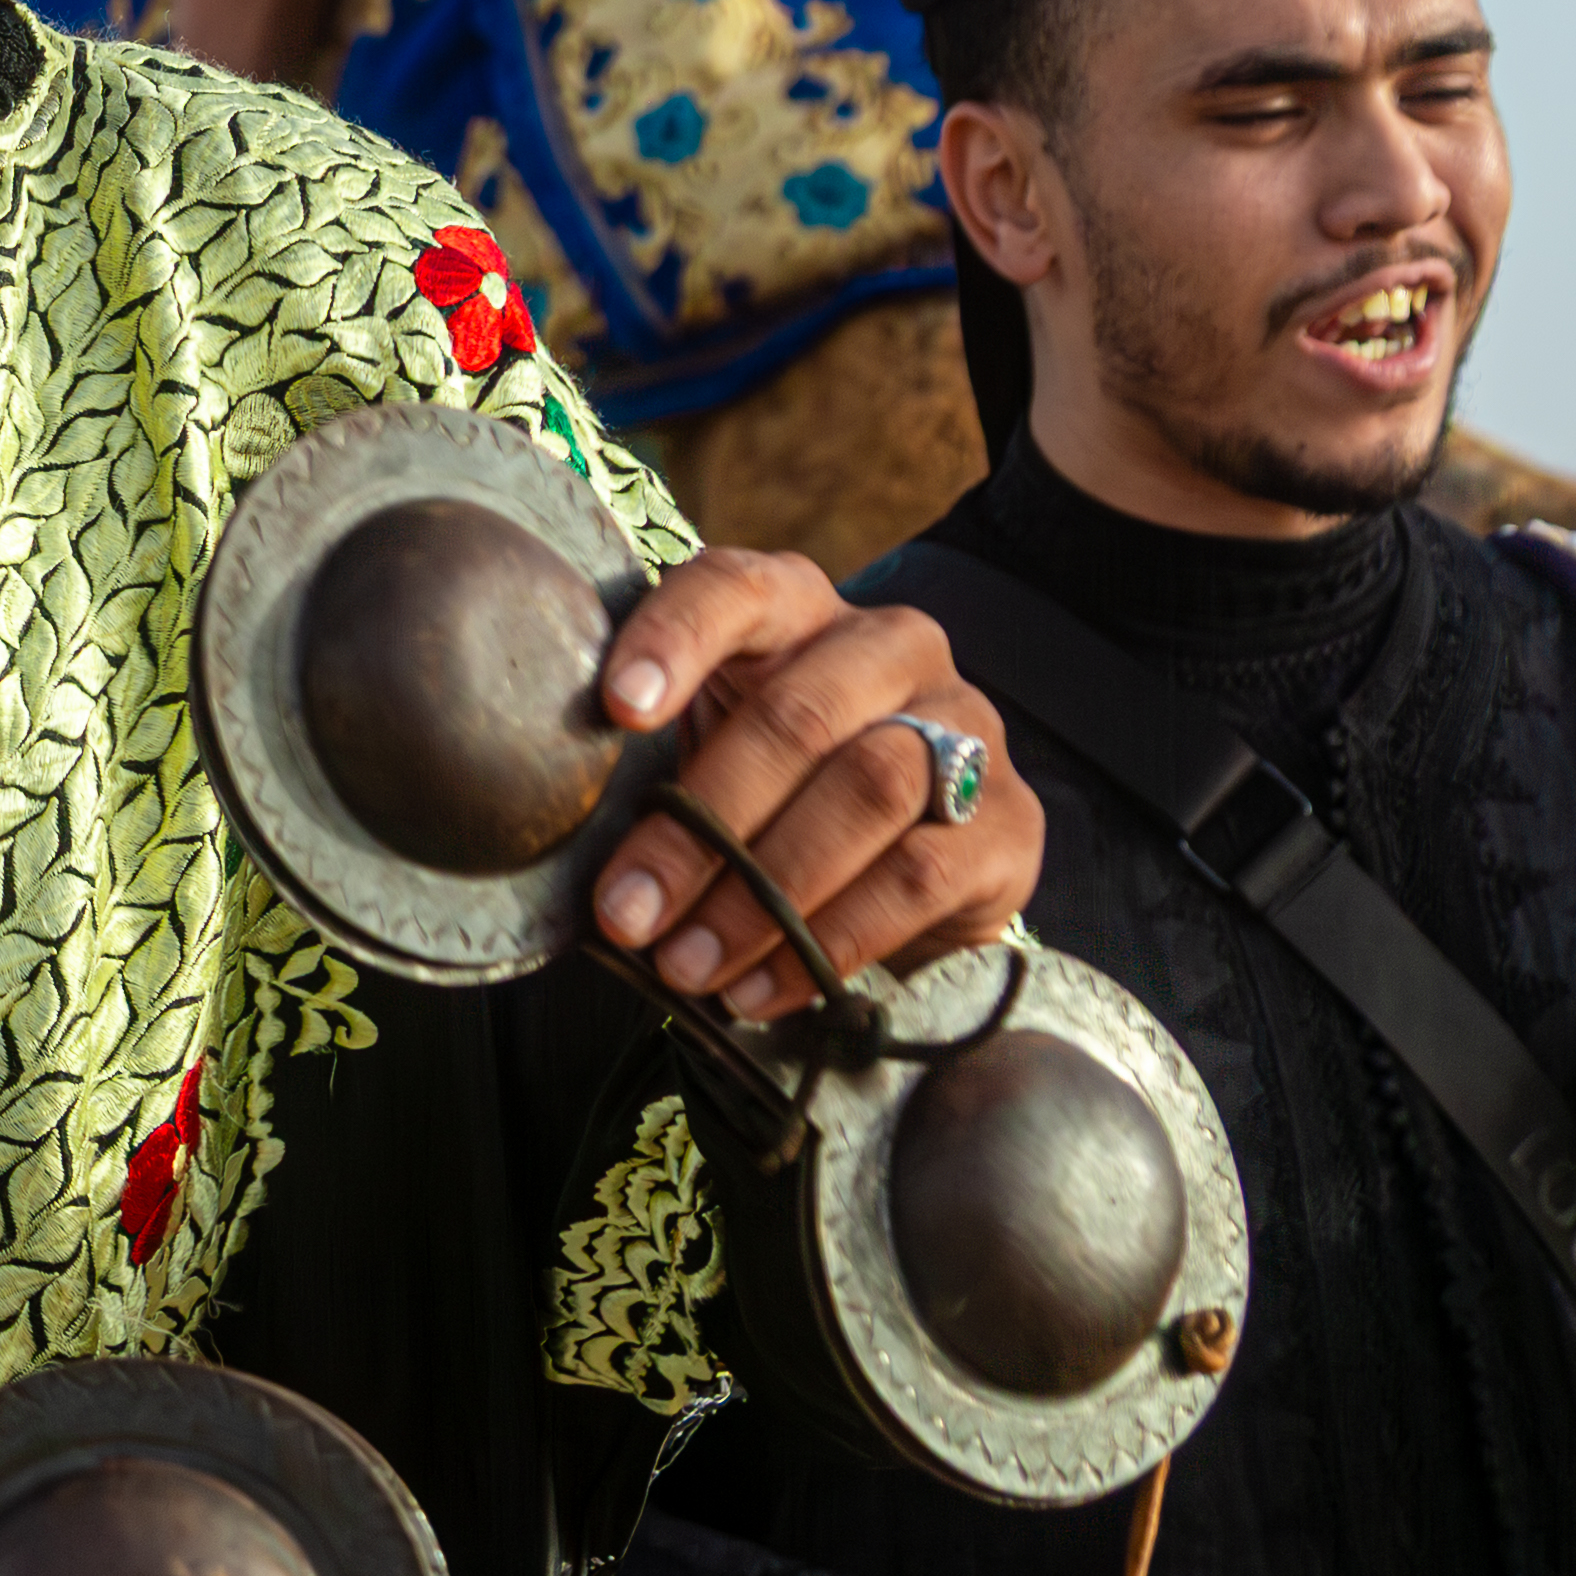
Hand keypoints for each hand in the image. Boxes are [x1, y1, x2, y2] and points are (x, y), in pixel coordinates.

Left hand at [588, 550, 1038, 1020]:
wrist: (918, 861)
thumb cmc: (776, 793)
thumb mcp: (709, 751)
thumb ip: (653, 760)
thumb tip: (565, 831)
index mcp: (798, 607)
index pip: (735, 588)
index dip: (675, 639)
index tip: (617, 709)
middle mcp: (890, 647)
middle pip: (797, 716)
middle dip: (701, 827)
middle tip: (628, 913)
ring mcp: (965, 726)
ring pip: (866, 792)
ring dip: (763, 893)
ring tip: (688, 963)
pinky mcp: (1010, 820)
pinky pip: (916, 875)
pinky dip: (827, 942)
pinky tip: (762, 988)